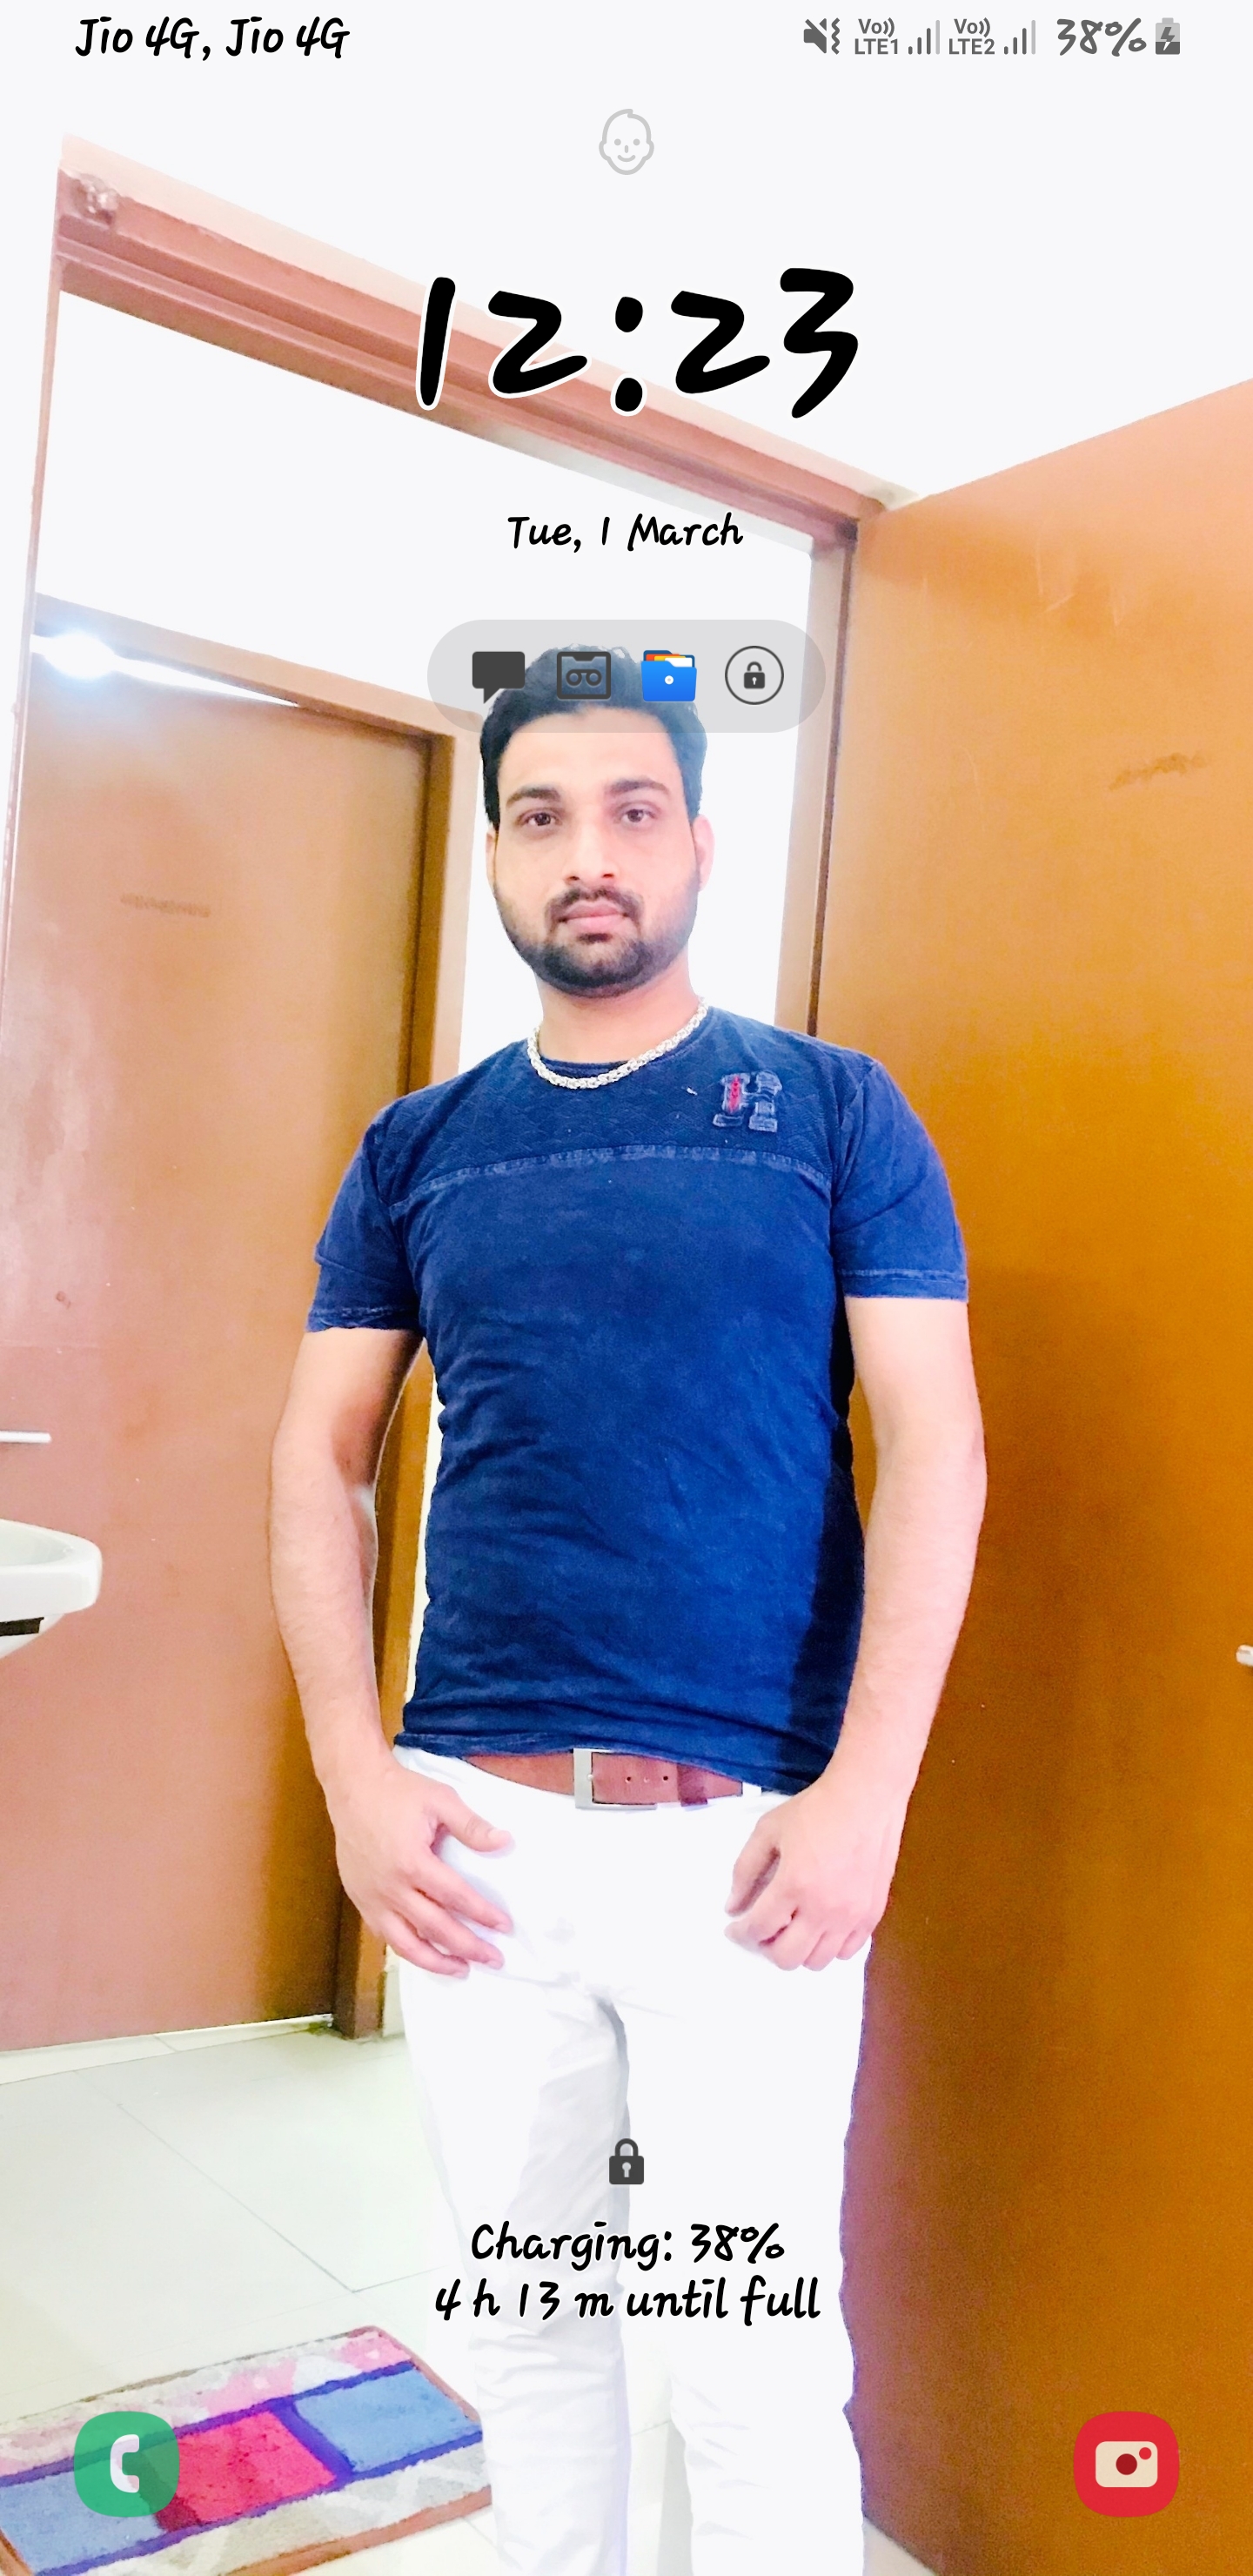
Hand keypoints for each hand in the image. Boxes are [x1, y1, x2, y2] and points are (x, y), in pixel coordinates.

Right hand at [331, 1759, 513, 1977]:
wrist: (353, 1787)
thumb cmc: (399, 1791)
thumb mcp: (441, 1800)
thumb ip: (472, 1826)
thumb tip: (505, 1842)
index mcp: (412, 1861)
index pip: (456, 1897)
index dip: (482, 1914)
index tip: (504, 1927)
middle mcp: (391, 1887)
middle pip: (434, 1928)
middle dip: (467, 1947)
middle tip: (494, 1958)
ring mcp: (371, 1897)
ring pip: (405, 1943)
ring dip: (435, 1961)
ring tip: (461, 1970)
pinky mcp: (360, 1899)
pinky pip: (384, 1935)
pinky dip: (406, 1949)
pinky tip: (425, 1953)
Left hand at [724, 1768, 905, 1969]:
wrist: (867, 1797)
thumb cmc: (815, 1810)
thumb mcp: (768, 1831)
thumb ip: (745, 1870)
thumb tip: (732, 1907)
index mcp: (793, 1885)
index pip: (758, 1929)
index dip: (740, 1933)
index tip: (734, 1927)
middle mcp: (823, 1909)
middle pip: (786, 1957)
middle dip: (766, 1946)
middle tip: (763, 1927)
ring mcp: (851, 1916)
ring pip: (817, 1962)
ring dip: (798, 1950)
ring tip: (792, 1927)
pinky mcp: (872, 1915)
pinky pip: (846, 1952)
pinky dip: (828, 1947)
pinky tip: (820, 1927)